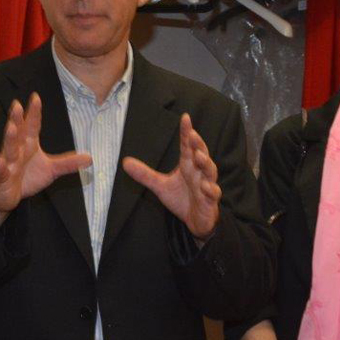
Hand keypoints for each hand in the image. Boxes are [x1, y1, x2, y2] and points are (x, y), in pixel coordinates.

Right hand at [0, 93, 91, 225]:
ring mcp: (8, 164)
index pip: (31, 126)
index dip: (34, 113)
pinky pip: (1, 172)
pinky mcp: (2, 179)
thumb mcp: (51, 170)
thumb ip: (68, 163)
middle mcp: (17, 151)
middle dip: (16, 119)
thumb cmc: (28, 177)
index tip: (36, 97)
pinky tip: (1, 161)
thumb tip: (90, 158)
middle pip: (17, 133)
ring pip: (8, 150)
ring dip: (9, 139)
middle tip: (16, 105)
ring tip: (11, 127)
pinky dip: (1, 167)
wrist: (10, 196)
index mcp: (28, 145)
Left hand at [122, 113, 219, 239]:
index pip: (187, 145)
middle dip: (198, 144)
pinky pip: (213, 193)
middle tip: (193, 135)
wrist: (195, 221)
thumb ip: (145, 174)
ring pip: (210, 171)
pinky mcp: (210, 200)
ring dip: (206, 163)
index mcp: (188, 164)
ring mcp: (206, 184)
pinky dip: (210, 189)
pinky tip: (205, 186)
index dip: (187, 132)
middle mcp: (199, 172)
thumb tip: (125, 162)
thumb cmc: (181, 198)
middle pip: (202, 154)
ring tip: (199, 156)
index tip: (185, 118)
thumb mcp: (160, 185)